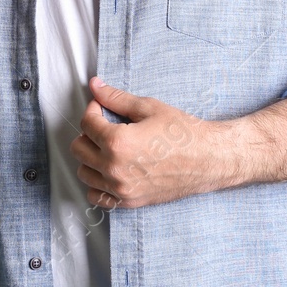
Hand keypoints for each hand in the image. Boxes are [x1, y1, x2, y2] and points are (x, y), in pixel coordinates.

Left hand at [69, 76, 239, 209]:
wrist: (208, 159)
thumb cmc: (182, 132)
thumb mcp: (149, 108)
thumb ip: (117, 98)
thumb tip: (95, 85)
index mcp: (118, 142)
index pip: (86, 123)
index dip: (93, 109)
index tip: (102, 107)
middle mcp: (115, 169)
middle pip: (79, 148)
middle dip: (88, 132)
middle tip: (106, 125)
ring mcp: (121, 188)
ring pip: (84, 172)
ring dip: (91, 157)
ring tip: (109, 146)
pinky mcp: (129, 201)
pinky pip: (97, 195)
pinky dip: (98, 182)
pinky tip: (111, 169)